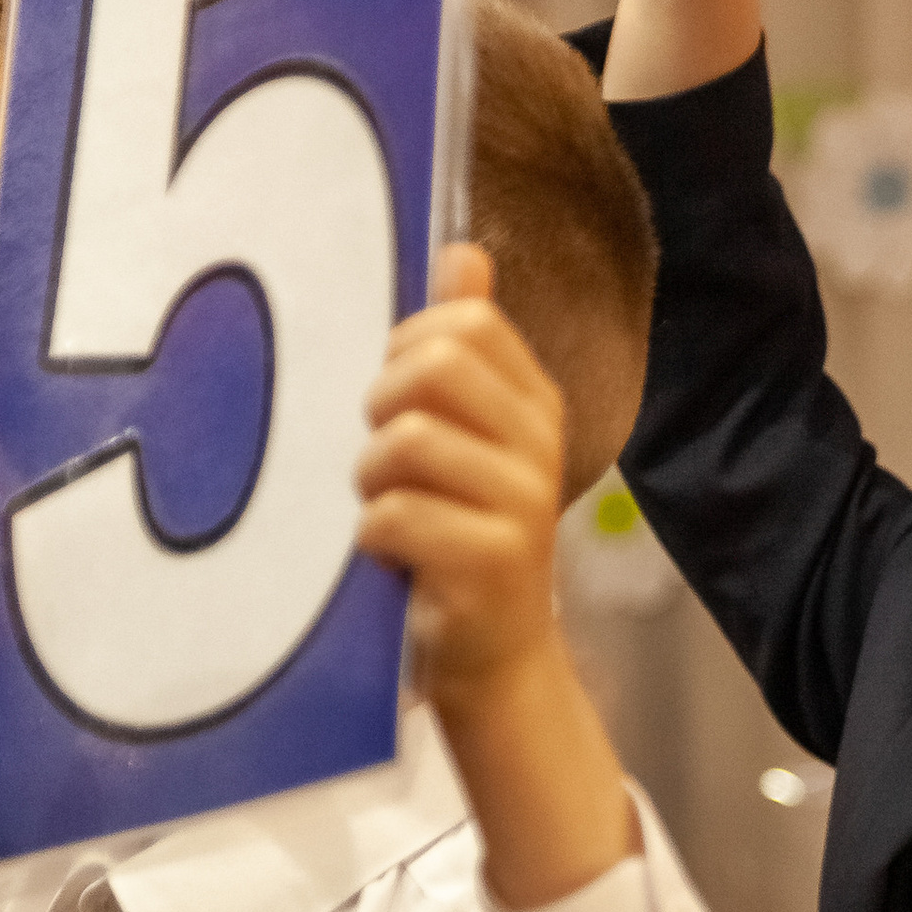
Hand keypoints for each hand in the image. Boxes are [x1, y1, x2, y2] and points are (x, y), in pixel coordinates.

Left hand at [355, 246, 568, 705]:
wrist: (495, 659)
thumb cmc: (460, 539)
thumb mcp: (466, 436)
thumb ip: (465, 348)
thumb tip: (464, 253)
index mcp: (536, 404)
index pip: (468, 324)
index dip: (408, 348)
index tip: (402, 402)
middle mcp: (539, 446)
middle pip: (435, 367)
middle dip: (383, 408)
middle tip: (386, 460)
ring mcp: (521, 504)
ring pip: (406, 442)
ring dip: (371, 481)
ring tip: (387, 513)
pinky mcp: (491, 561)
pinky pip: (395, 515)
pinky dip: (372, 537)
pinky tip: (391, 558)